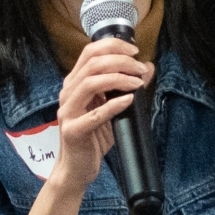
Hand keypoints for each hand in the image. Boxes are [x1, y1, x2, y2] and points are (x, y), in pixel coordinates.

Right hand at [50, 36, 149, 196]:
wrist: (77, 168)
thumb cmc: (94, 137)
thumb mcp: (113, 107)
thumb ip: (127, 86)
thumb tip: (147, 67)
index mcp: (75, 83)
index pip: (90, 52)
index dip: (113, 46)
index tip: (135, 51)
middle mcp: (68, 93)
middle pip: (92, 63)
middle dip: (120, 61)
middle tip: (140, 69)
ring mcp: (68, 111)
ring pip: (90, 83)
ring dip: (118, 78)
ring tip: (137, 83)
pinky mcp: (73, 131)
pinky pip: (94, 115)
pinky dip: (114, 105)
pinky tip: (129, 100)